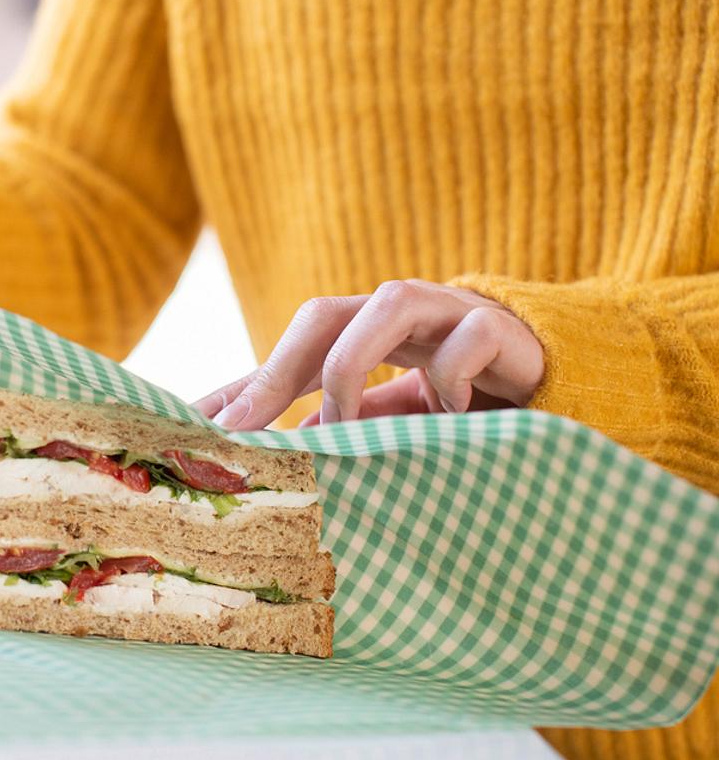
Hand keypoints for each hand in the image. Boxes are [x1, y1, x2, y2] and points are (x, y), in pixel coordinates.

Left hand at [195, 280, 544, 428]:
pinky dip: (450, 377)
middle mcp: (399, 315)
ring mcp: (450, 313)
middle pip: (324, 314)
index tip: (197, 430)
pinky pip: (468, 338)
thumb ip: (341, 430)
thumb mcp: (393, 422)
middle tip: (243, 430)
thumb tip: (270, 455)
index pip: (292, 351)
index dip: (244, 387)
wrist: (562, 386)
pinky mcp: (504, 329)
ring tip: (342, 433)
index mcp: (367, 335)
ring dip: (353, 370)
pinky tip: (449, 418)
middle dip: (277, 370)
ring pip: (388, 304)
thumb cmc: (466, 406)